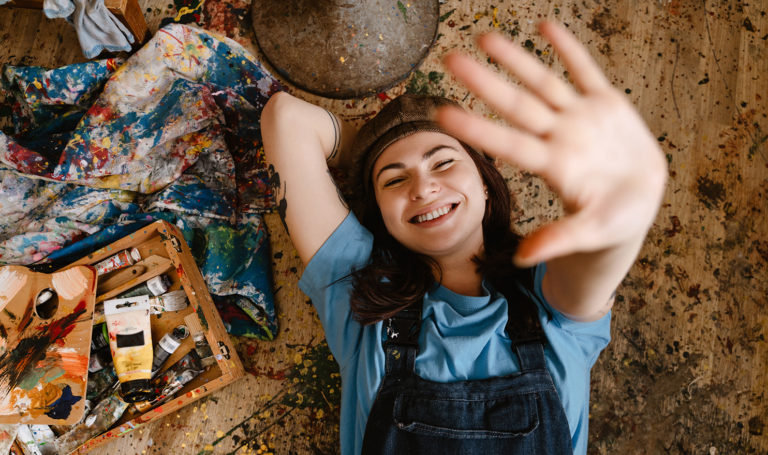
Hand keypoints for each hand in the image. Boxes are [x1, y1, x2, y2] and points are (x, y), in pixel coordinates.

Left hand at [437, 22, 666, 266]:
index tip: (443, 114)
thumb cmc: (611, 224)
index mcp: (554, 166)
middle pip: (517, 105)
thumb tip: (524, 259)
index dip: (479, 128)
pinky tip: (545, 24)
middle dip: (486, 82)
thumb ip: (559, 239)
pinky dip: (569, 49)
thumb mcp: (590, 233)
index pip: (509, 142)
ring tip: (485, 37)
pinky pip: (586, 71)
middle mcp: (560, 137)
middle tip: (449, 58)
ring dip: (517, 59)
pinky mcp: (607, 105)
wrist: (639, 206)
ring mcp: (581, 118)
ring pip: (544, 83)